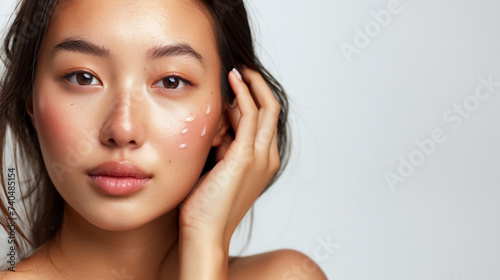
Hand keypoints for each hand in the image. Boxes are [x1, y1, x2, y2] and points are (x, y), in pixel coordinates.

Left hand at [178, 67, 280, 278]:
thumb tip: (218, 127)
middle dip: (257, 87)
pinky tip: (233, 81)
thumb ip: (224, 147)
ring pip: (265, 108)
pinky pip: (250, 115)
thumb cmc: (206, 204)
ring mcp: (260, 156)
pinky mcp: (245, 156)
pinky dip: (243, 94)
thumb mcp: (218, 168)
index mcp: (264, 162)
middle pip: (271, 110)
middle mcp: (268, 157)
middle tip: (240, 71)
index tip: (236, 86)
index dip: (252, 100)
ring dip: (252, 86)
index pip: (265, 121)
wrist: (205, 231)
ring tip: (235, 72)